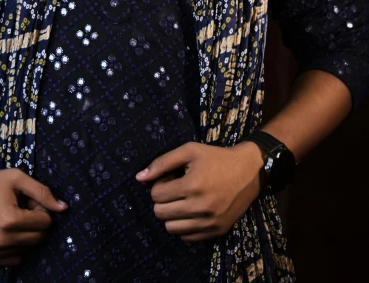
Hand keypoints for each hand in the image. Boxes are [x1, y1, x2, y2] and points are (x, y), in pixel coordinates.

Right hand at [0, 166, 67, 265]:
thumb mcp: (18, 178)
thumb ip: (43, 193)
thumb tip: (64, 208)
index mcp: (10, 220)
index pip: (45, 224)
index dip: (41, 210)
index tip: (29, 201)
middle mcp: (1, 240)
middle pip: (38, 239)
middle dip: (35, 223)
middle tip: (22, 209)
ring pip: (27, 250)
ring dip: (25, 235)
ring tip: (12, 218)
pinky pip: (14, 259)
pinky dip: (15, 247)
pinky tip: (5, 230)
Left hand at [135, 141, 265, 241]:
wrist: (249, 172)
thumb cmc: (216, 158)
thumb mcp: (189, 151)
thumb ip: (162, 162)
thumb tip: (139, 178)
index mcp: (192, 185)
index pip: (156, 195)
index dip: (160, 184)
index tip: (172, 178)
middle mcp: (200, 207)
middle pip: (160, 214)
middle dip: (163, 200)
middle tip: (176, 190)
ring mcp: (209, 223)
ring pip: (171, 229)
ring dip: (172, 215)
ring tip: (183, 201)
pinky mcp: (216, 232)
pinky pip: (187, 238)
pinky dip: (184, 226)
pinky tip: (192, 211)